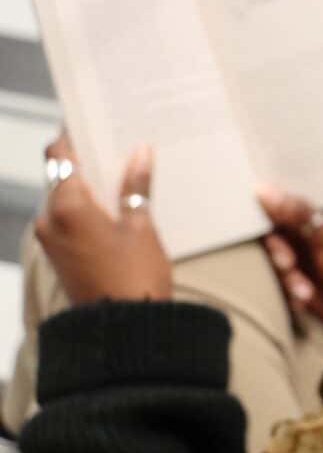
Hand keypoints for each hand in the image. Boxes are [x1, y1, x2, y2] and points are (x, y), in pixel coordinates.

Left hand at [34, 134, 171, 304]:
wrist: (124, 330)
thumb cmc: (135, 277)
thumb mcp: (142, 226)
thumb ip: (136, 186)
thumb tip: (139, 152)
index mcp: (67, 206)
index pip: (59, 155)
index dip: (74, 135)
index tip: (95, 122)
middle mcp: (49, 220)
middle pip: (62, 175)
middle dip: (88, 160)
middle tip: (120, 146)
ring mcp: (52, 239)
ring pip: (66, 197)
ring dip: (90, 184)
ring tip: (125, 175)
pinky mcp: (60, 255)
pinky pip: (69, 218)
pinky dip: (88, 206)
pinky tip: (118, 205)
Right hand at [257, 186, 322, 344]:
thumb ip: (299, 214)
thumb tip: (267, 191)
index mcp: (321, 211)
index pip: (286, 198)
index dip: (271, 210)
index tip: (266, 224)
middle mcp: (309, 229)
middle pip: (273, 231)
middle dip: (279, 251)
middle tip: (289, 263)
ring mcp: (303, 253)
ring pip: (274, 258)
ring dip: (287, 276)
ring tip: (304, 288)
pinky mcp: (297, 277)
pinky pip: (278, 279)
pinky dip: (291, 289)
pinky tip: (306, 297)